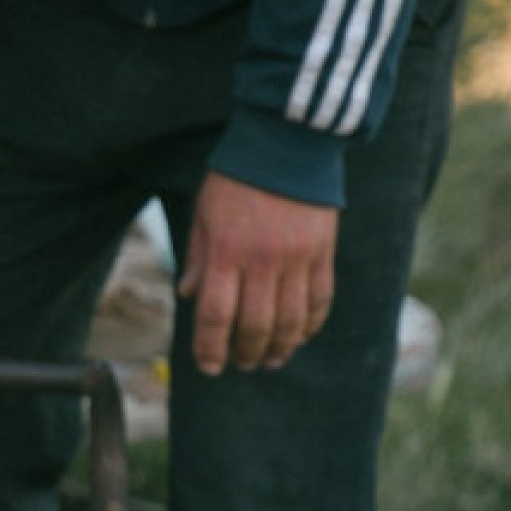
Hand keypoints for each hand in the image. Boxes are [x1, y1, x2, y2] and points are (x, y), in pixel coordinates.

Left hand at [179, 172, 337, 375]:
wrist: (287, 142)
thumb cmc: (237, 177)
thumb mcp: (204, 213)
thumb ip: (198, 257)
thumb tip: (188, 296)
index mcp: (226, 252)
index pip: (216, 316)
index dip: (211, 349)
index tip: (210, 367)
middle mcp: (261, 261)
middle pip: (255, 327)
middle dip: (246, 354)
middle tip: (241, 364)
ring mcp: (296, 259)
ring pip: (290, 321)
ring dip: (280, 348)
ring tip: (271, 360)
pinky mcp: (322, 253)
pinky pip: (320, 300)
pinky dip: (310, 324)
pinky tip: (300, 336)